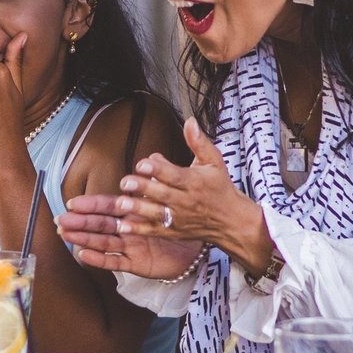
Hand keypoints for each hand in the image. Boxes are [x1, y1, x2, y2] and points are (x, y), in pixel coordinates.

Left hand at [59, 118, 269, 276]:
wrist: (231, 221)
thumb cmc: (219, 187)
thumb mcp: (214, 162)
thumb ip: (199, 142)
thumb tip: (189, 121)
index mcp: (194, 182)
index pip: (175, 175)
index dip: (159, 169)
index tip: (143, 164)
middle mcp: (186, 201)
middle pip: (162, 194)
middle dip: (143, 187)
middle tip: (125, 181)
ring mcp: (178, 218)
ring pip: (156, 213)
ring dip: (138, 208)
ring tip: (121, 202)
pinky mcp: (173, 231)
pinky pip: (154, 230)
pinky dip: (138, 229)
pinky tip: (122, 225)